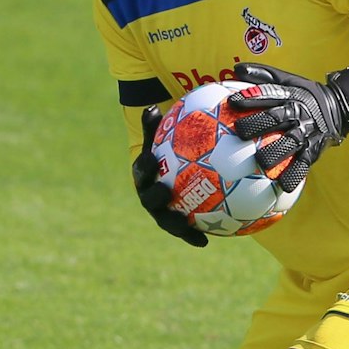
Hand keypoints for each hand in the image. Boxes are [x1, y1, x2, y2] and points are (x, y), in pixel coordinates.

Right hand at [133, 106, 207, 247]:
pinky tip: (206, 241)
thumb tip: (151, 107)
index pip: (142, 171)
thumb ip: (157, 127)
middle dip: (155, 197)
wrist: (173, 176)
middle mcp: (150, 196)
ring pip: (166, 220)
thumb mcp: (164, 138)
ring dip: (174, 224)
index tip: (153, 160)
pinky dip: (193, 237)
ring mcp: (162, 212)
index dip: (145, 167)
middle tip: (165, 191)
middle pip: (149, 198)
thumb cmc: (171, 152)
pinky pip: (185, 231)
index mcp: (145, 176)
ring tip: (186, 224)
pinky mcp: (177, 224)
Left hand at [226, 62, 348, 192]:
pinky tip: (282, 186)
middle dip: (257, 125)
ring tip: (260, 162)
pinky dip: (293, 175)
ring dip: (274, 153)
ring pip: (288, 144)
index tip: (232, 102)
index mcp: (290, 95)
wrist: (340, 107)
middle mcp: (298, 114)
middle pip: (276, 119)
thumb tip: (235, 68)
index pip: (268, 94)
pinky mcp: (314, 150)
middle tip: (239, 133)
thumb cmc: (305, 94)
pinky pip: (303, 164)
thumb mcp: (288, 79)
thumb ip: (262, 75)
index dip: (251, 98)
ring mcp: (306, 133)